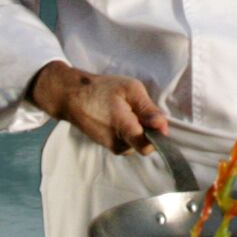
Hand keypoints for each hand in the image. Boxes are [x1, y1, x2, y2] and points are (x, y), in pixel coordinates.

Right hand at [28, 63, 170, 154]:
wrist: (72, 96)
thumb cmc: (101, 89)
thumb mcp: (130, 89)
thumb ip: (148, 109)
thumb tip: (164, 128)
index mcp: (123, 128)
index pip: (147, 147)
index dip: (157, 136)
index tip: (154, 121)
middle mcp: (117, 143)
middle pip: (144, 144)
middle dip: (146, 129)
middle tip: (134, 109)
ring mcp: (111, 147)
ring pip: (136, 143)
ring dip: (136, 129)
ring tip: (124, 111)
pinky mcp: (108, 146)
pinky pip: (127, 142)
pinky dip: (128, 131)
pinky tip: (118, 117)